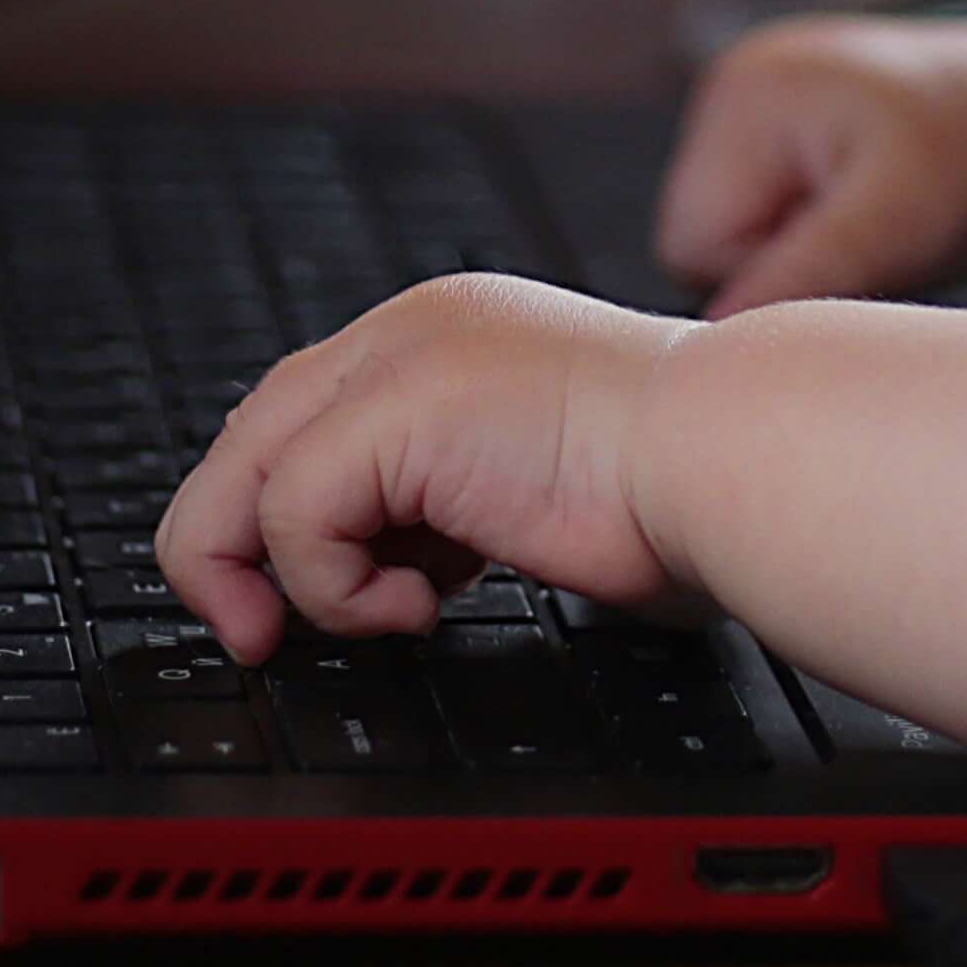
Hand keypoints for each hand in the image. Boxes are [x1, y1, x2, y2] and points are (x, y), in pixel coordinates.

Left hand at [157, 274, 703, 662]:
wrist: (734, 458)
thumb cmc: (680, 490)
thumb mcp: (530, 493)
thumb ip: (452, 510)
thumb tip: (396, 575)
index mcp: (447, 341)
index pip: (304, 419)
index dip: (278, 517)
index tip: (299, 601)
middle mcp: (412, 332)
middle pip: (247, 437)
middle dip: (233, 551)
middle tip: (259, 634)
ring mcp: (399, 360)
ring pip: (242, 476)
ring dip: (287, 579)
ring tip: (379, 615)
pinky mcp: (395, 410)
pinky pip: (292, 516)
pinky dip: (334, 585)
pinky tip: (420, 604)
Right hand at [653, 14, 966, 313]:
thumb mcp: (900, 225)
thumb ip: (805, 274)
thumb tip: (719, 334)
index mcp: (745, 92)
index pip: (692, 243)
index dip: (773, 273)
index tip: (861, 252)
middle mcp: (736, 84)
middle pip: (704, 240)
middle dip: (786, 259)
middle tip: (877, 237)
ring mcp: (758, 101)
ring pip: (736, 235)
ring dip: (805, 248)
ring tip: (883, 219)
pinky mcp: (786, 124)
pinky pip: (767, 212)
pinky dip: (817, 228)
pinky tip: (875, 207)